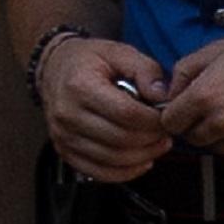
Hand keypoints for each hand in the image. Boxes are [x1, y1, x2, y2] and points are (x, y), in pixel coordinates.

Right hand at [40, 36, 170, 181]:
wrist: (54, 70)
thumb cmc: (90, 60)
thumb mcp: (119, 51)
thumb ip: (145, 70)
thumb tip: (162, 97)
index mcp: (81, 86)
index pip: (126, 113)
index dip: (154, 120)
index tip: (169, 117)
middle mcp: (68, 115)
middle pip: (120, 139)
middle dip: (151, 139)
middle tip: (168, 132)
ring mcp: (63, 136)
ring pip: (111, 159)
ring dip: (143, 156)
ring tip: (159, 144)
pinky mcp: (64, 151)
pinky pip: (97, 172)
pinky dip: (124, 172)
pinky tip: (142, 162)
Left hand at [159, 18, 223, 155]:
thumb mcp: (218, 48)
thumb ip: (185, 71)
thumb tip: (169, 92)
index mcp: (206, 95)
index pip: (170, 123)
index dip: (175, 113)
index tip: (184, 108)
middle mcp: (223, 121)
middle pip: (191, 138)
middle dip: (196, 124)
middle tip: (214, 106)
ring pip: (215, 147)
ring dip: (219, 134)